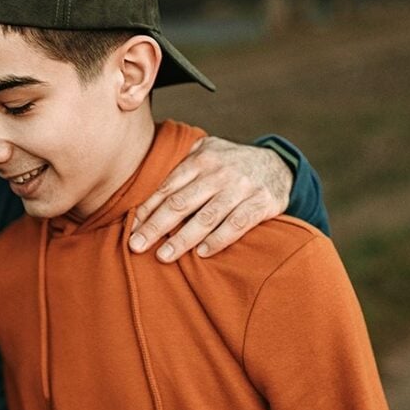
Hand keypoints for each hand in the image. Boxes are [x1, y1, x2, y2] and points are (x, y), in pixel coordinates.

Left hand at [129, 136, 292, 261]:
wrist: (279, 164)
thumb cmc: (231, 163)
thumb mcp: (207, 153)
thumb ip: (181, 165)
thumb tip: (144, 186)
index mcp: (200, 160)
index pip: (167, 188)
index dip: (147, 210)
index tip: (131, 229)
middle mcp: (219, 172)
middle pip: (181, 203)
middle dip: (156, 226)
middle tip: (136, 246)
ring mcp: (241, 187)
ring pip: (207, 216)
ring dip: (183, 239)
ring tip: (163, 256)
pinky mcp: (262, 203)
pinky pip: (237, 224)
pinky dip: (219, 239)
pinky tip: (202, 253)